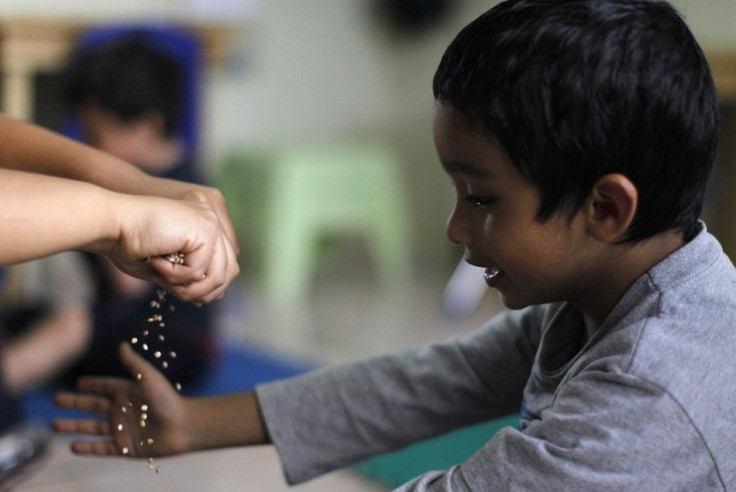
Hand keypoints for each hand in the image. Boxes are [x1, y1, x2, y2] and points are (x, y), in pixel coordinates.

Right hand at [54, 343, 191, 456]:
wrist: (183, 427)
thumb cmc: (168, 400)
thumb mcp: (148, 378)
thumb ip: (133, 363)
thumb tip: (121, 344)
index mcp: (127, 392)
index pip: (104, 387)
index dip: (91, 385)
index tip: (77, 382)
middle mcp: (122, 410)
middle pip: (92, 407)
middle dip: (74, 404)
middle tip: (56, 400)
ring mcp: (122, 429)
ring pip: (92, 428)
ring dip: (74, 426)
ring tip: (55, 425)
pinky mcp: (125, 448)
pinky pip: (102, 448)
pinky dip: (88, 448)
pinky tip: (73, 446)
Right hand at [104, 191, 239, 303]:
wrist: (111, 224)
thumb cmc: (129, 244)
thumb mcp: (168, 266)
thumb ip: (191, 277)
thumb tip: (216, 295)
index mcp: (205, 225)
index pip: (226, 265)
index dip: (208, 286)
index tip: (183, 292)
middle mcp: (212, 220)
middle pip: (229, 271)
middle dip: (202, 291)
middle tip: (173, 289)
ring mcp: (210, 223)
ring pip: (218, 275)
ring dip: (189, 288)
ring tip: (164, 280)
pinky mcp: (205, 229)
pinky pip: (199, 271)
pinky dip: (176, 276)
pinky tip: (157, 263)